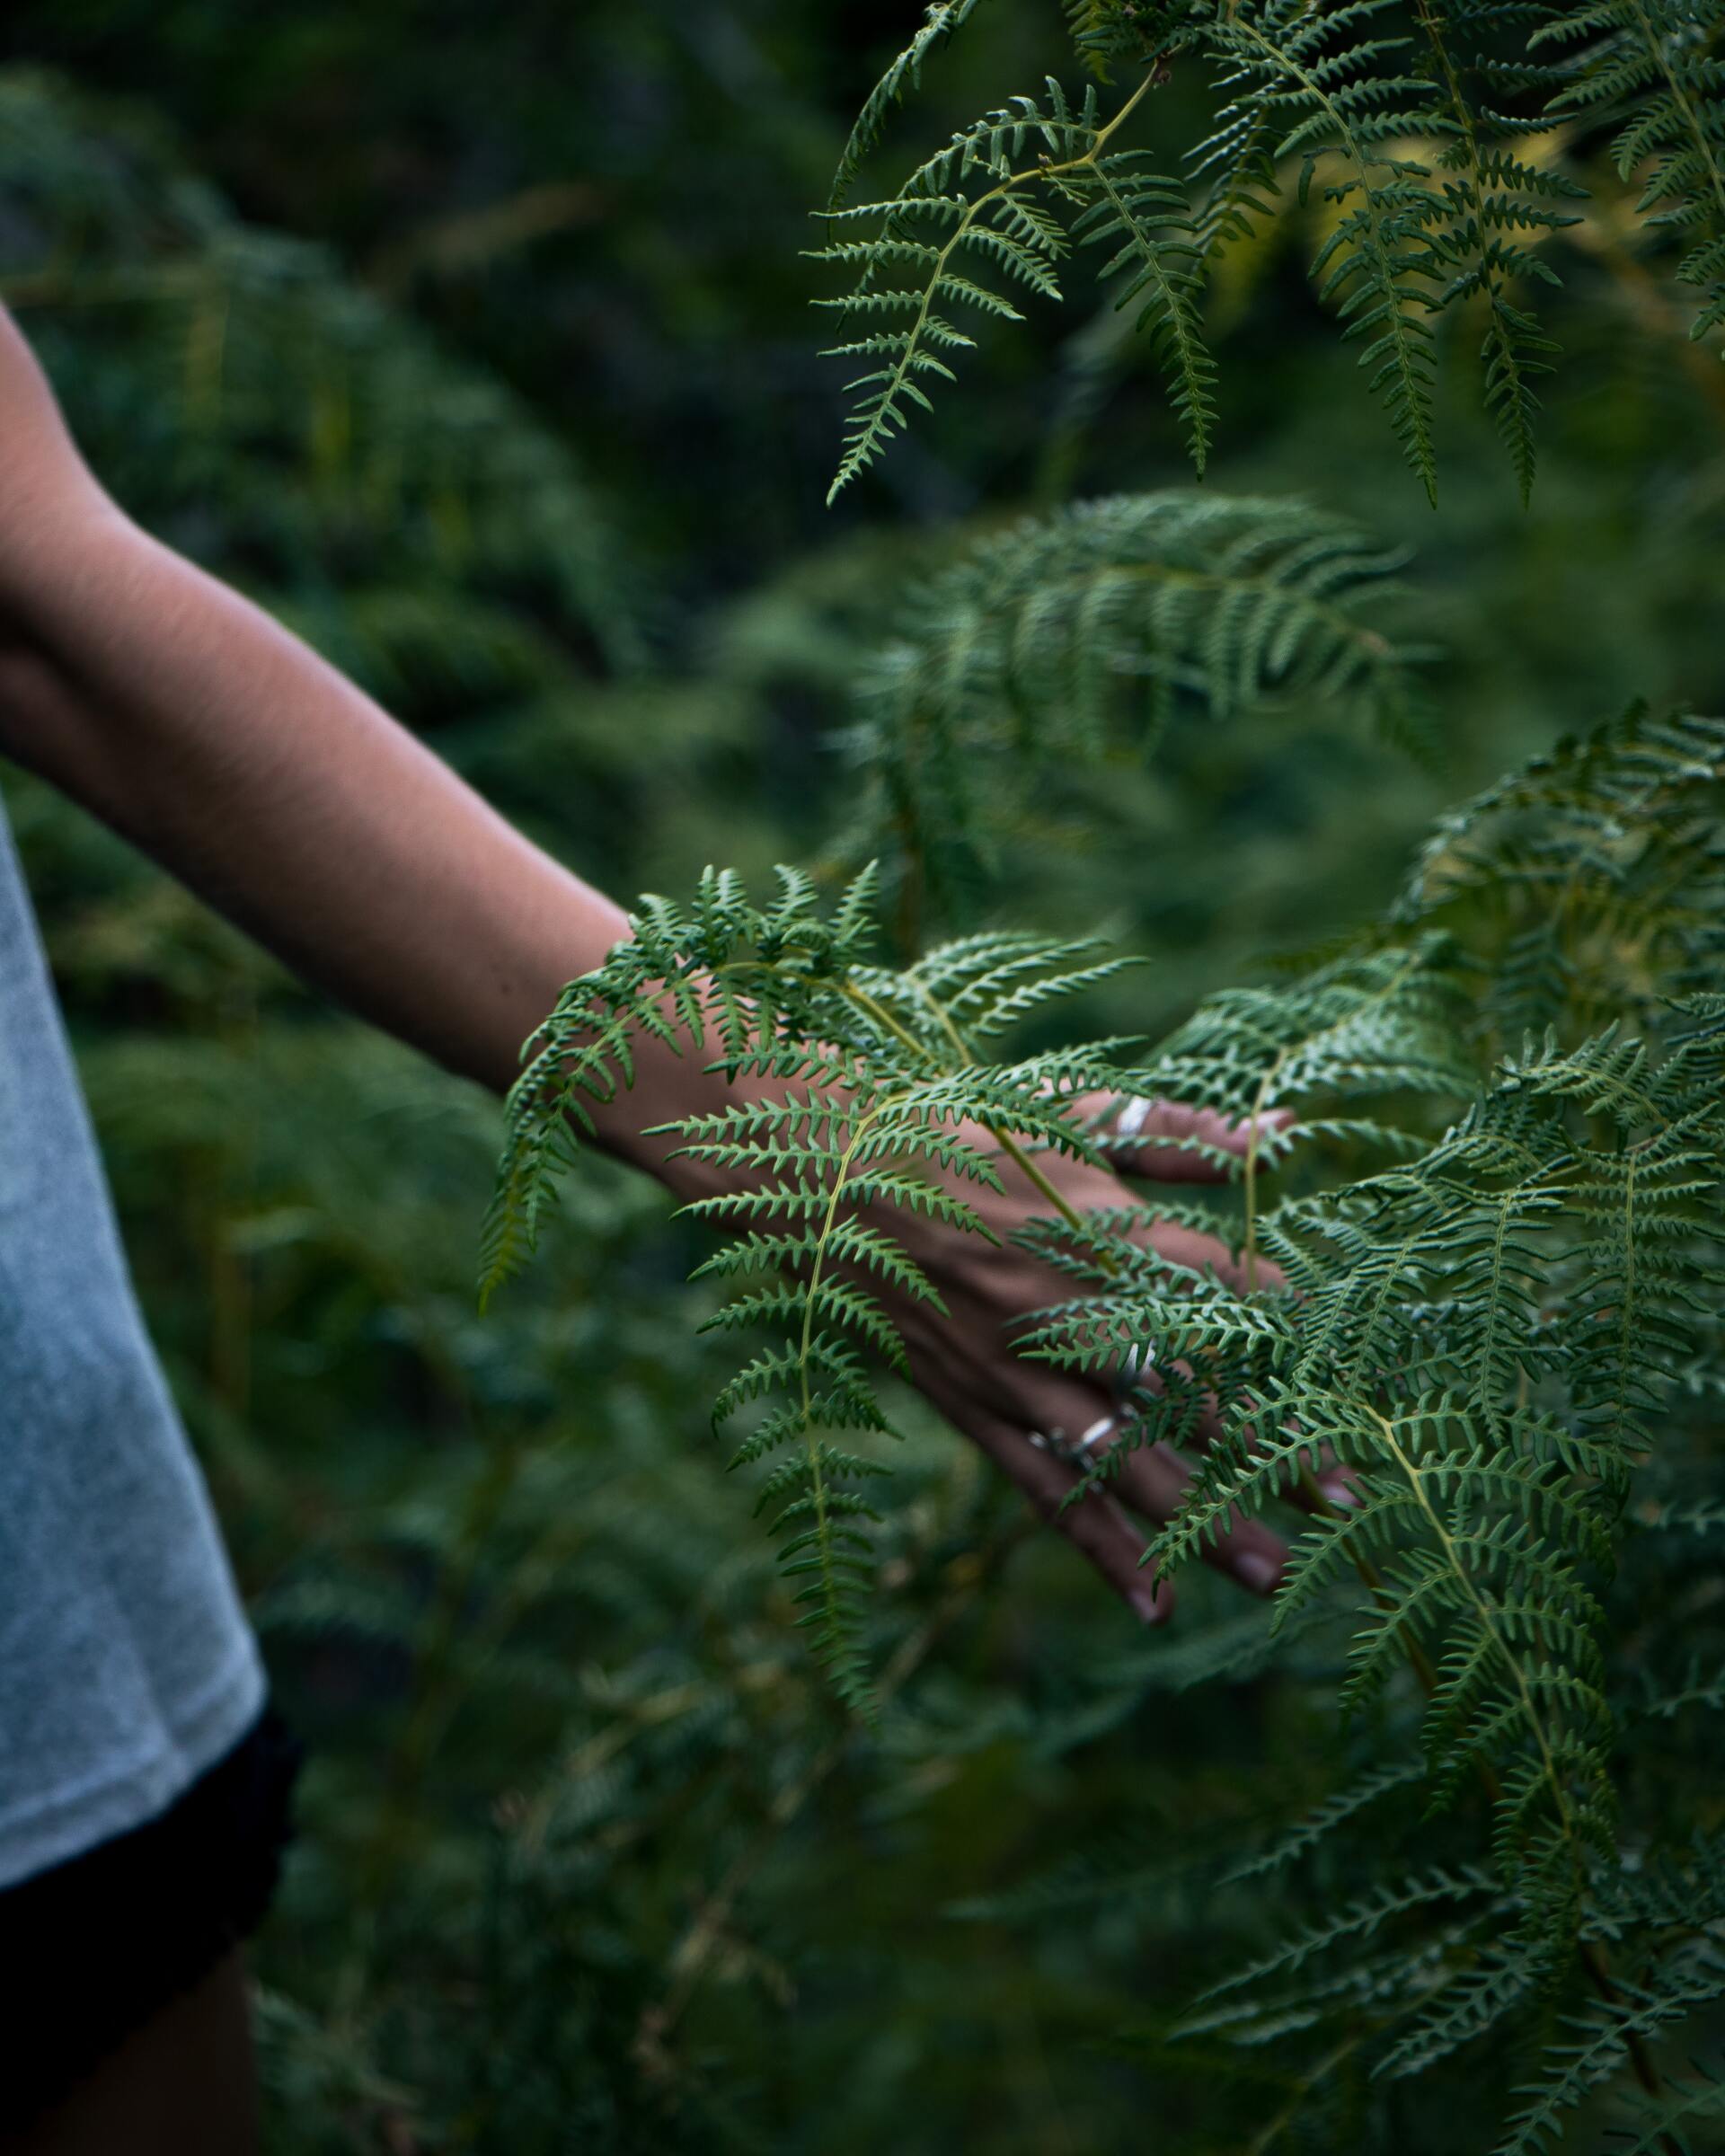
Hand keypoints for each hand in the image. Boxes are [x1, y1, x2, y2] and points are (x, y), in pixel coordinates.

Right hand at [873, 1092, 1293, 1625]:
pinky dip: (1099, 1549)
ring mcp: (1014, 1372)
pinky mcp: (975, 1409)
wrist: (830, 1175)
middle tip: (1351, 1499)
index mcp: (1093, 1228)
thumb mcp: (1070, 1116)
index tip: (1332, 1352)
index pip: (1212, 1286)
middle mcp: (1061, 1311)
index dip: (1275, 1318)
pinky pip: (1045, 1491)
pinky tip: (1155, 1600)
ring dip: (1200, 1521)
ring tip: (1274, 1571)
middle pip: (1185, 1395)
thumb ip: (1178, 1134)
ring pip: (1122, 1462)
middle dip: (1269, 1447)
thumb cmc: (965, 1135)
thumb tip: (1283, 1130)